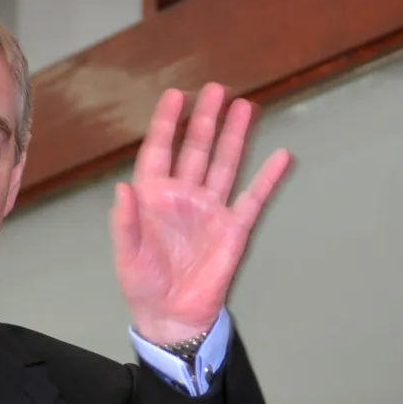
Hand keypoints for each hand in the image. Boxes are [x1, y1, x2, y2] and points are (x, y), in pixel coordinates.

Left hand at [111, 83, 291, 344]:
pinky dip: (268, 178)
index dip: (167, 124)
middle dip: (206, 119)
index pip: (160, 152)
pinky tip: (281, 156)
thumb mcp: (127, 254)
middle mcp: (184, 196)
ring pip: (225, 164)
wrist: (172, 315)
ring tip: (245, 106)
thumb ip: (124, 221)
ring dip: (234, 136)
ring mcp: (210, 209)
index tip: (175, 96)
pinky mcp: (233, 228)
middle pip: (197, 149)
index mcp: (153, 198)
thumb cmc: (143, 283)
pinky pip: (254, 198)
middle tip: (216, 89)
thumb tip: (121, 188)